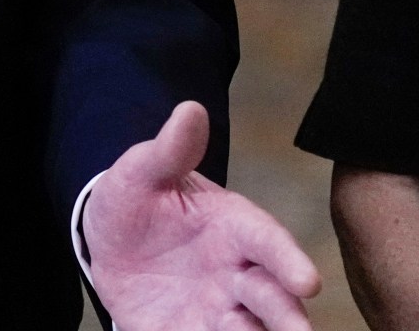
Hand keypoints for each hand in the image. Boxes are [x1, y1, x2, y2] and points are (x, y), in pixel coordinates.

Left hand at [83, 101, 321, 330]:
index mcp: (233, 227)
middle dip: (288, 317)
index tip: (308, 281)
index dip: (288, 260)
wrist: (110, 240)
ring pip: (250, 330)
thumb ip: (170, 150)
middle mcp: (236, 272)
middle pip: (271, 297)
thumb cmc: (136, 199)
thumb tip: (190, 109)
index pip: (267, 241)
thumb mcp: (143, 171)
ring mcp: (218, 308)